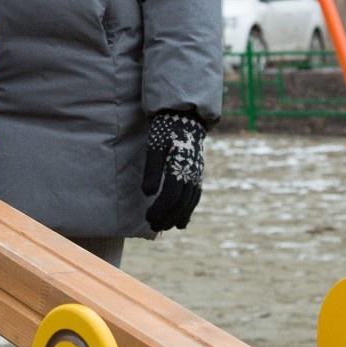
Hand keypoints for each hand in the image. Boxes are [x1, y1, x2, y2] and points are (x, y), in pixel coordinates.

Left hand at [141, 112, 205, 231]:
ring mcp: (197, 175)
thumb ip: (152, 170)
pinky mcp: (198, 175)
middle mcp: (192, 174)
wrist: (184, 118)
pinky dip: (188, 211)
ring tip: (165, 227)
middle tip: (153, 226)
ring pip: (189, 203)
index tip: (148, 218)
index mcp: (180, 166)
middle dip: (167, 217)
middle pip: (181, 203)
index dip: (160, 209)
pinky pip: (195, 198)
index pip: (171, 195)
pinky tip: (181, 222)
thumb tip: (147, 193)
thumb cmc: (165, 132)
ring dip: (178, 217)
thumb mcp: (155, 147)